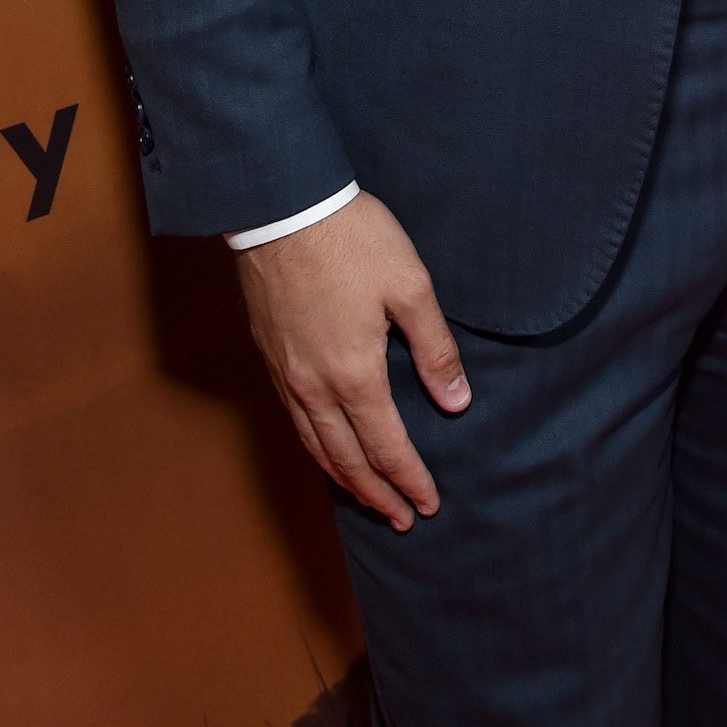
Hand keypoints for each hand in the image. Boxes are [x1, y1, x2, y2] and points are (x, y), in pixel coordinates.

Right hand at [234, 190, 470, 530]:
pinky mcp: (270, 357)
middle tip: (403, 519)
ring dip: (345, 479)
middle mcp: (314, 387)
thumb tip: (456, 402)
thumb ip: (435, 350)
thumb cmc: (352, 240)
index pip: (387, 448)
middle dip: (378, 495)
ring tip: (368, 499)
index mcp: (355, 374)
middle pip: (347, 460)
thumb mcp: (410, 287)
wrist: (282, 207)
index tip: (429, 504)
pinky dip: (315, 449)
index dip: (410, 480)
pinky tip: (326, 449)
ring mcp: (286, 375)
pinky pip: (294, 422)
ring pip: (315, 447)